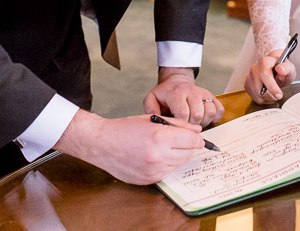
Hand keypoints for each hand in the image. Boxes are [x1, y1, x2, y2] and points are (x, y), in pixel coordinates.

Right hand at [53, 110, 202, 184]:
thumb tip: (197, 131)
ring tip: (161, 146)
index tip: (197, 137)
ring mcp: (153, 171)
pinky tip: (153, 156)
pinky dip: (165, 164)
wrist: (102, 144)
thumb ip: (178, 125)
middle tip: (177, 139)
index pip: (192, 141)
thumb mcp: (153, 119)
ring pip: (178, 164)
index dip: (197, 138)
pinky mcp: (148, 180)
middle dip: (187, 146)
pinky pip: (167, 172)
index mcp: (160, 137)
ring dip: (176, 156)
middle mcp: (158, 156)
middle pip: (188, 154)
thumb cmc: (125, 128)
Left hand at [143, 67, 224, 126]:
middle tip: (186, 126)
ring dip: (204, 122)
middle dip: (192, 125)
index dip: (181, 124)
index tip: (178, 127)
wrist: (176, 81)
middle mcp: (192, 91)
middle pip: (198, 114)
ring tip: (195, 122)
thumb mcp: (152, 98)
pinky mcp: (212, 96)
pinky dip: (215, 117)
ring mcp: (203, 93)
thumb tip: (155, 120)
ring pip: (210, 112)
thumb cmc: (165, 94)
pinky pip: (219, 109)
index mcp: (176, 93)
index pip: (183, 113)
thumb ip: (150, 109)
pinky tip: (205, 118)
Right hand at [245, 49, 296, 103]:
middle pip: (260, 88)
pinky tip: (268, 94)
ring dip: (268, 98)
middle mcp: (254, 68)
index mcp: (264, 61)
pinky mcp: (247, 85)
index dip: (272, 87)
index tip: (279, 95)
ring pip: (257, 95)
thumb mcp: (289, 68)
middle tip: (279, 94)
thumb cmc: (282, 69)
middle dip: (272, 95)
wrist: (275, 69)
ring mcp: (249, 77)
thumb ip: (287, 68)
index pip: (265, 75)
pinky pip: (255, 98)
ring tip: (274, 93)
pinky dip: (263, 100)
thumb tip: (280, 69)